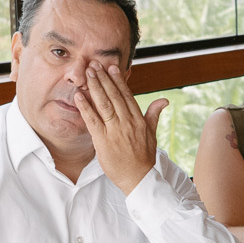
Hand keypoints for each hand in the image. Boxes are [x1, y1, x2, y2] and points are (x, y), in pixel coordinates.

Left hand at [74, 61, 168, 195]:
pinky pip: (93, 120)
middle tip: (95, 64)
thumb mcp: (152, 133)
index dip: (118, 80)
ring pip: (104, 104)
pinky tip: (79, 96)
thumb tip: (164, 100)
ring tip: (88, 73)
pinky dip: (85, 107)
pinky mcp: (103, 140)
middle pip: (114, 96)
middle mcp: (127, 122)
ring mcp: (115, 131)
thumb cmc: (144, 157)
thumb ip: (154, 114)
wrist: (138, 177)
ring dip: (95, 87)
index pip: (127, 95)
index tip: (111, 68)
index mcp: (138, 120)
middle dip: (104, 79)